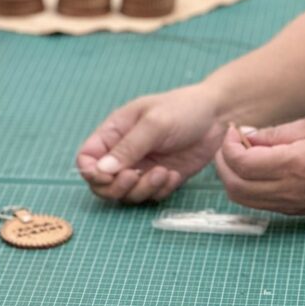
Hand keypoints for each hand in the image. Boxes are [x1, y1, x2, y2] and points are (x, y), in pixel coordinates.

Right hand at [76, 85, 225, 202]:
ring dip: (143, 189)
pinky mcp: (160, 179)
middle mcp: (124, 153)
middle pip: (102, 184)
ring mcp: (142, 167)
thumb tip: (101, 170)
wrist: (218, 116)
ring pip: (126, 194)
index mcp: (114, 133)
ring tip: (163, 173)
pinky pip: (150, 196)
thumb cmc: (183, 109)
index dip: (91, 173)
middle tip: (137, 176)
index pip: (86, 159)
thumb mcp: (154, 124)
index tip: (108, 176)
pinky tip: (174, 175)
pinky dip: (160, 191)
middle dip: (117, 187)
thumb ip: (128, 148)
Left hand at [213, 116, 304, 215]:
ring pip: (241, 199)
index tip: (232, 131)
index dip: (228, 146)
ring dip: (231, 178)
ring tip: (239, 156)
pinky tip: (255, 169)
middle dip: (222, 163)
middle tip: (228, 145)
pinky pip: (256, 203)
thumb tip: (246, 136)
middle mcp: (286, 189)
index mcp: (292, 165)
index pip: (241, 162)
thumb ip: (276, 133)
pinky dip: (245, 187)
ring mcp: (288, 205)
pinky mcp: (292, 211)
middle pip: (233, 185)